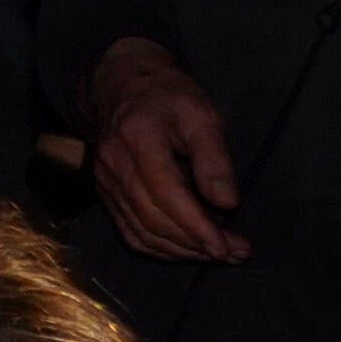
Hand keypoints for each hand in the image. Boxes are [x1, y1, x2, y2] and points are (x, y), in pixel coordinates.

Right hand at [85, 38, 250, 262]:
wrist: (126, 88)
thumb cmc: (170, 99)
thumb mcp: (202, 116)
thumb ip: (214, 159)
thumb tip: (227, 203)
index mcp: (138, 137)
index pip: (167, 194)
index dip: (197, 227)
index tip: (226, 247)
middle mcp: (115, 162)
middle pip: (154, 219)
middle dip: (196, 244)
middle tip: (235, 253)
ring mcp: (105, 180)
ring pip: (141, 232)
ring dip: (182, 252)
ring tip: (218, 254)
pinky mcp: (105, 192)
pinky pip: (130, 232)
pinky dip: (160, 249)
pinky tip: (187, 250)